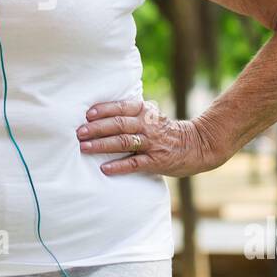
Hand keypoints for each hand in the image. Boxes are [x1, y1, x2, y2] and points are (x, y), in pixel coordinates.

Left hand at [75, 98, 215, 177]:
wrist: (197, 145)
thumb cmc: (166, 131)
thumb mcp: (152, 117)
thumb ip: (131, 115)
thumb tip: (99, 115)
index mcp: (146, 112)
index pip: (122, 108)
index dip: (104, 110)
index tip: (87, 114)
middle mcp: (148, 125)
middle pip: (119, 124)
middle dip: (97, 128)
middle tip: (79, 132)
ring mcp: (152, 143)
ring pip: (124, 142)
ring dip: (102, 145)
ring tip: (85, 147)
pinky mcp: (156, 161)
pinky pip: (135, 163)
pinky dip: (118, 166)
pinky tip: (104, 168)